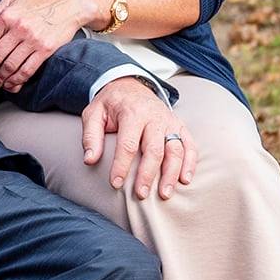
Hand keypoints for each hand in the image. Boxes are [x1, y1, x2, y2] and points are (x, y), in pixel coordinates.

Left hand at [0, 0, 98, 90]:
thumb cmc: (41, 3)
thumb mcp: (13, 0)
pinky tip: (12, 83)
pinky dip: (17, 80)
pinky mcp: (46, 49)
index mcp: (8, 15)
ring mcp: (33, 39)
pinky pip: (27, 70)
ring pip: (10, 66)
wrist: (70, 5)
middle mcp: (19, 27)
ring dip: (0, 79)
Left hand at [80, 78, 197, 200]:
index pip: (128, 143)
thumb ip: (90, 136)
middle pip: (154, 149)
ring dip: (171, 173)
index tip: (115, 183)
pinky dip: (190, 162)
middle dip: (147, 174)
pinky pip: (189, 144)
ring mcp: (169, 121)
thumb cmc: (111, 104)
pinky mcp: (179, 125)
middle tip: (141, 195)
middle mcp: (154, 116)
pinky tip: (185, 179)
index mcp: (132, 113)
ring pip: (175, 149)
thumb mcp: (93, 113)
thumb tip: (89, 160)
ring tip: (164, 193)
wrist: (131, 85)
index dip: (122, 165)